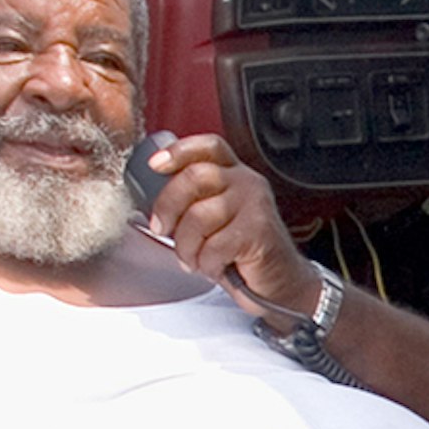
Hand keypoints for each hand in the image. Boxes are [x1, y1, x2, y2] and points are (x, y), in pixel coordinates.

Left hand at [144, 130, 312, 321]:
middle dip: (168, 206)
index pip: (207, 147)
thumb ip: (188, 202)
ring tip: (194, 258)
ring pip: (200, 215)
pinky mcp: (260, 230)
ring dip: (187, 246)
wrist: (277, 281)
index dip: (178, 151)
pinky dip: (207, 263)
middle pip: (195, 176)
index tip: (155, 166)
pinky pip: (215, 244)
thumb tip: (151, 203)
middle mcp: (246, 182)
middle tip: (162, 228)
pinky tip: (215, 266)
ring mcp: (256, 204)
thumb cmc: (238, 252)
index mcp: (232, 173)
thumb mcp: (210, 219)